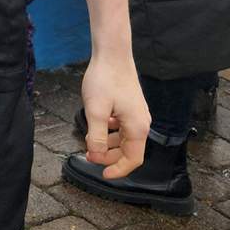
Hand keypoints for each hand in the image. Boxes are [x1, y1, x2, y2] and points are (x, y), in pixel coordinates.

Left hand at [79, 54, 148, 179]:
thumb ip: (96, 136)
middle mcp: (141, 123)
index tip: (103, 174)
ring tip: (89, 140)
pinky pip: (121, 127)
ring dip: (107, 143)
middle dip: (108, 156)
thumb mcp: (96, 110)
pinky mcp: (130, 106)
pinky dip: (110, 130)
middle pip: (128, 150)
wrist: (112, 54)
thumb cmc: (104, 79)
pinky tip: (98, 124)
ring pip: (123, 138)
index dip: (118, 170)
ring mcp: (137, 114)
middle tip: (88, 154)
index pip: (133, 159)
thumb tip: (96, 155)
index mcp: (137, 128)